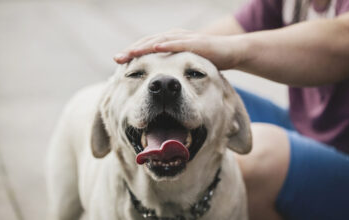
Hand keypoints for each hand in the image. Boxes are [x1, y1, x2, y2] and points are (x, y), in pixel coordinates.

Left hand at [113, 29, 245, 69]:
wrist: (232, 52)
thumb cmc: (207, 60)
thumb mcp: (185, 66)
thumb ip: (172, 68)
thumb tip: (157, 81)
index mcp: (170, 43)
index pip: (147, 47)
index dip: (132, 54)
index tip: (118, 63)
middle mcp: (174, 37)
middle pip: (148, 42)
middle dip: (132, 50)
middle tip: (116, 59)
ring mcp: (185, 38)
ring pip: (160, 40)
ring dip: (144, 46)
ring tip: (130, 53)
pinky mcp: (197, 42)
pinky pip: (179, 43)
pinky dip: (167, 44)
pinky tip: (155, 47)